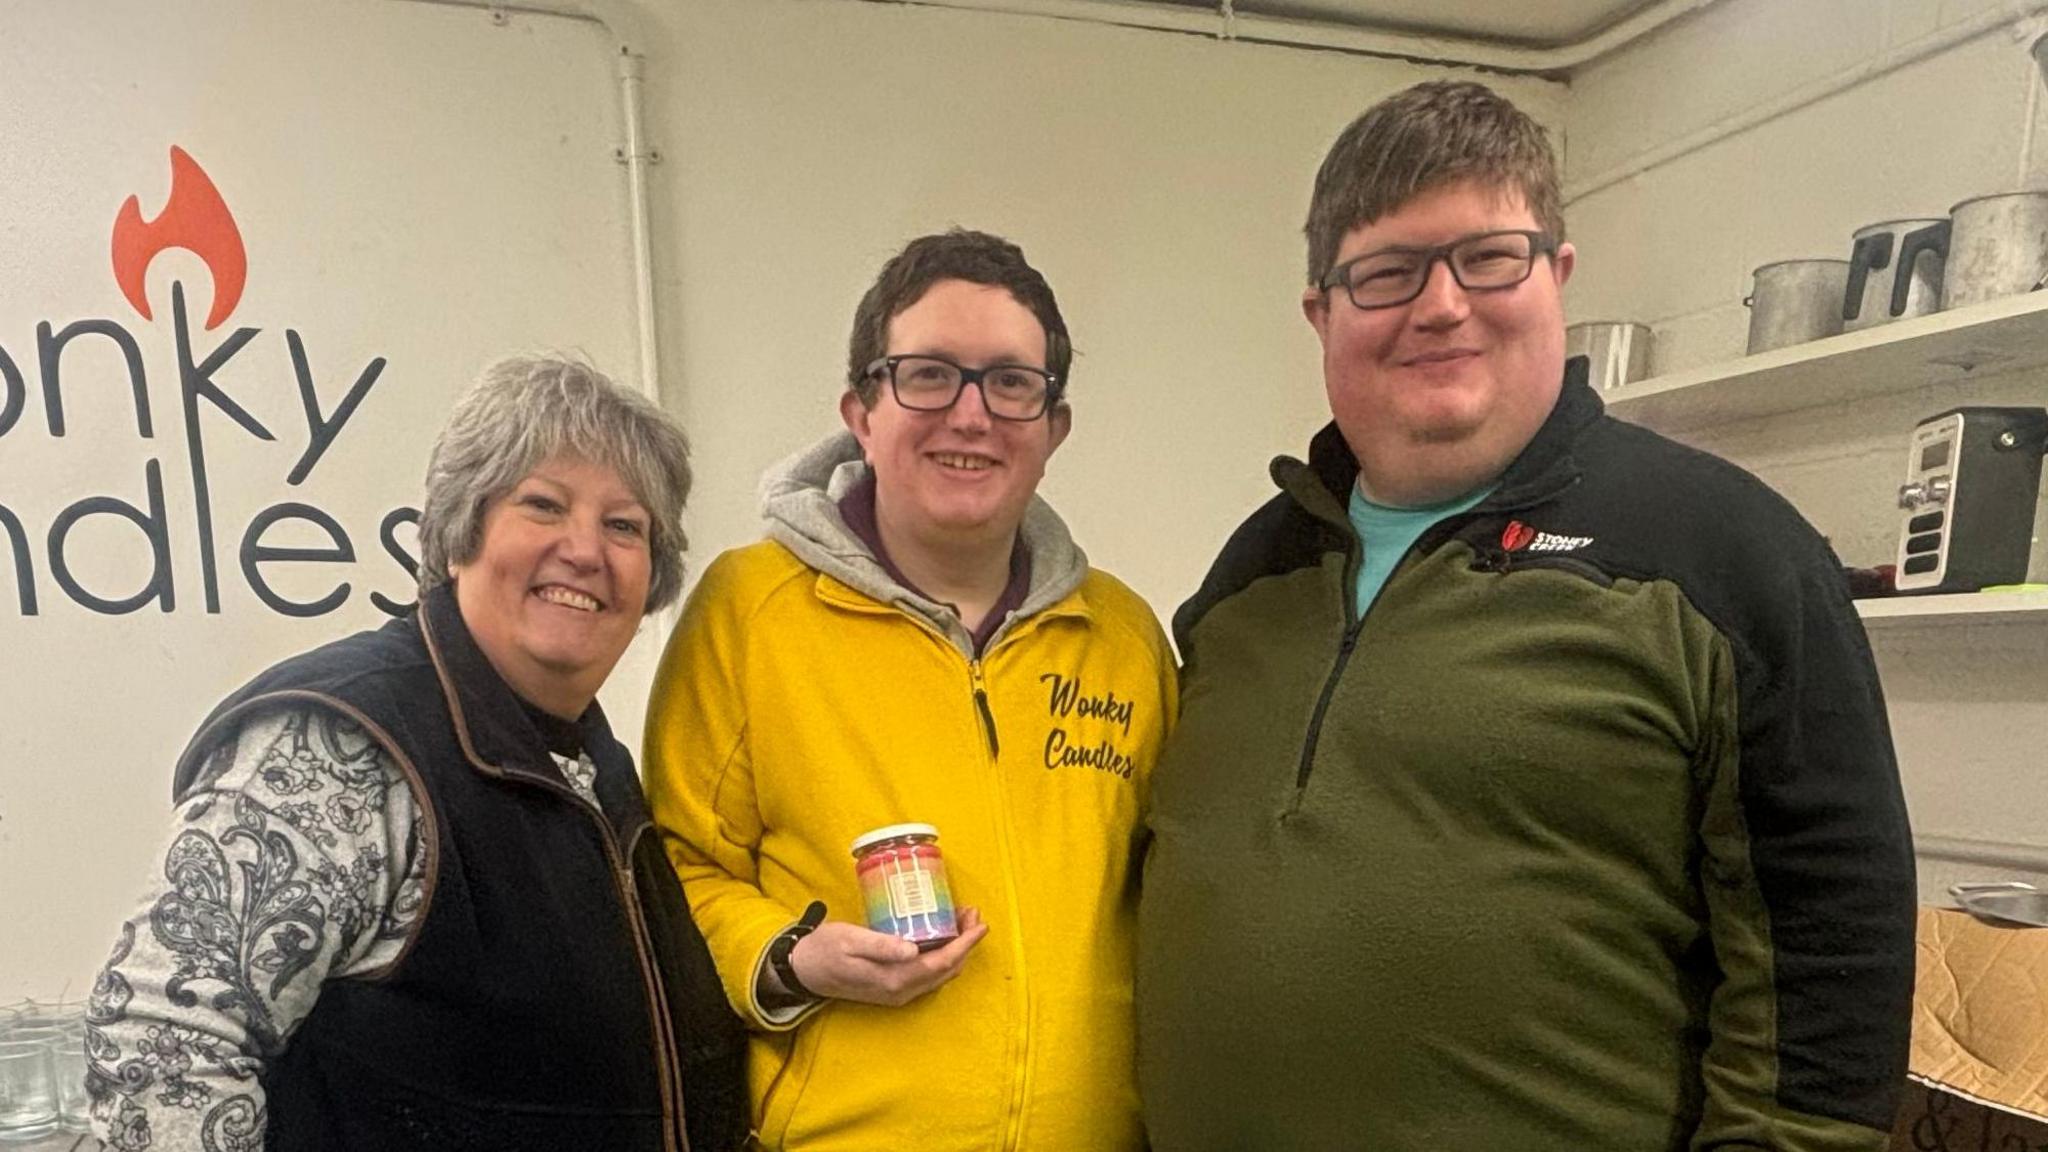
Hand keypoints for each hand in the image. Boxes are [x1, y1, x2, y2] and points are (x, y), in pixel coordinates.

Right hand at [788, 908, 987, 1007]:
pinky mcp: (892, 989)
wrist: (803, 971)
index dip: (965, 943)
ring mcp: (898, 993)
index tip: (980, 923)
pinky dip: (942, 956)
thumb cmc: (825, 949)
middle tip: (973, 914)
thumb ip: (881, 945)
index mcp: (894, 979)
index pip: (942, 962)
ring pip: (939, 974)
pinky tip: (941, 937)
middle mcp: (901, 991)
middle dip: (966, 943)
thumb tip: (913, 950)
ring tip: (963, 921)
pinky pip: (928, 974)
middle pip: (947, 969)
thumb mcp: (850, 940)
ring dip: (956, 950)